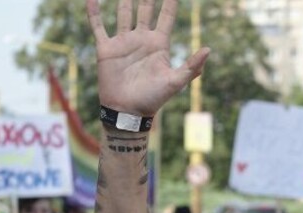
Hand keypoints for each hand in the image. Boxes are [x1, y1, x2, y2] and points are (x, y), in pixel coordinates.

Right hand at [87, 0, 209, 117]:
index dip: (171, 2)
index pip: (166, 17)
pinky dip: (94, 13)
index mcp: (159, 44)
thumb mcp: (175, 82)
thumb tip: (208, 49)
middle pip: (146, 10)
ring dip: (124, 0)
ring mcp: (124, 42)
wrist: (127, 111)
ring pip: (123, 13)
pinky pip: (98, 26)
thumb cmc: (153, 99)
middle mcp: (141, 39)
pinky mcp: (106, 48)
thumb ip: (192, 67)